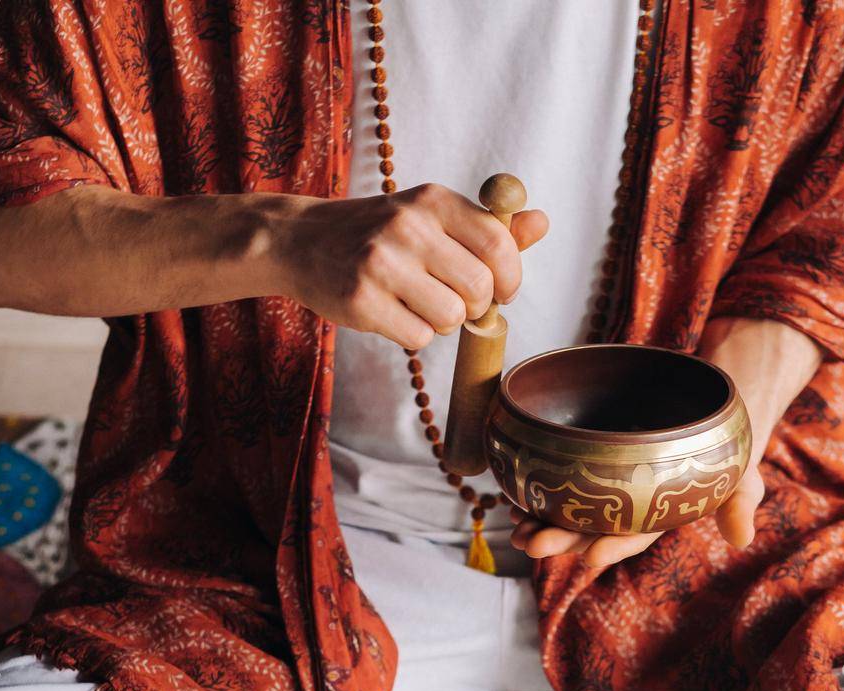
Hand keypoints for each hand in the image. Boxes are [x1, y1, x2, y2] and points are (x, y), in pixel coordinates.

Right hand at [280, 183, 547, 348]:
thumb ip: (487, 226)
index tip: (500, 290)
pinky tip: (393, 313)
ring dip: (442, 323)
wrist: (303, 241)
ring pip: (450, 318)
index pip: (499, 242)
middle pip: (478, 289)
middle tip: (452, 301)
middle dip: (473, 306)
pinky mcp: (362, 301)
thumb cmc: (378, 234)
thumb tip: (541, 222)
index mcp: (433, 200)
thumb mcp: (430, 217)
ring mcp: (382, 264)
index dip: (509, 277)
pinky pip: (418, 338)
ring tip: (418, 304)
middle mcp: (408, 226)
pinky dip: (413, 335)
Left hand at [510, 316, 821, 568]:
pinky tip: (514, 492)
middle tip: (531, 544)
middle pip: (592, 525)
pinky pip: (562, 471)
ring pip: (571, 504)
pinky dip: (538, 483)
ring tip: (515, 528)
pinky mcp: (594, 452)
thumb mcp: (742, 470)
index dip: (613, 547)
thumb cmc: (727, 442)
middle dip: (561, 538)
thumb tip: (740, 537)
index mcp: (659, 514)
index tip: (590, 558)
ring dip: (541, 519)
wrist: (715, 399)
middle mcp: (629, 502)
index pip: (635, 535)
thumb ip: (740, 501)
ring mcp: (609, 479)